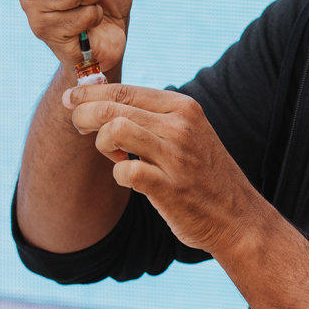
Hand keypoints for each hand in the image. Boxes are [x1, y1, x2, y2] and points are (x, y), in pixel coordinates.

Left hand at [65, 82, 272, 257]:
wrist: (238, 218)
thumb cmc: (203, 175)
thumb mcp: (187, 134)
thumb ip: (152, 118)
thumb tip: (100, 103)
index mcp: (183, 107)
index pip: (124, 89)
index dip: (89, 93)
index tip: (71, 100)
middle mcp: (180, 126)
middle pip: (114, 106)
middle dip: (84, 114)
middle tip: (78, 126)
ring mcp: (176, 157)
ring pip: (115, 130)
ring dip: (102, 143)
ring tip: (112, 155)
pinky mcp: (170, 188)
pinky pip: (124, 171)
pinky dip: (117, 174)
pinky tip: (127, 177)